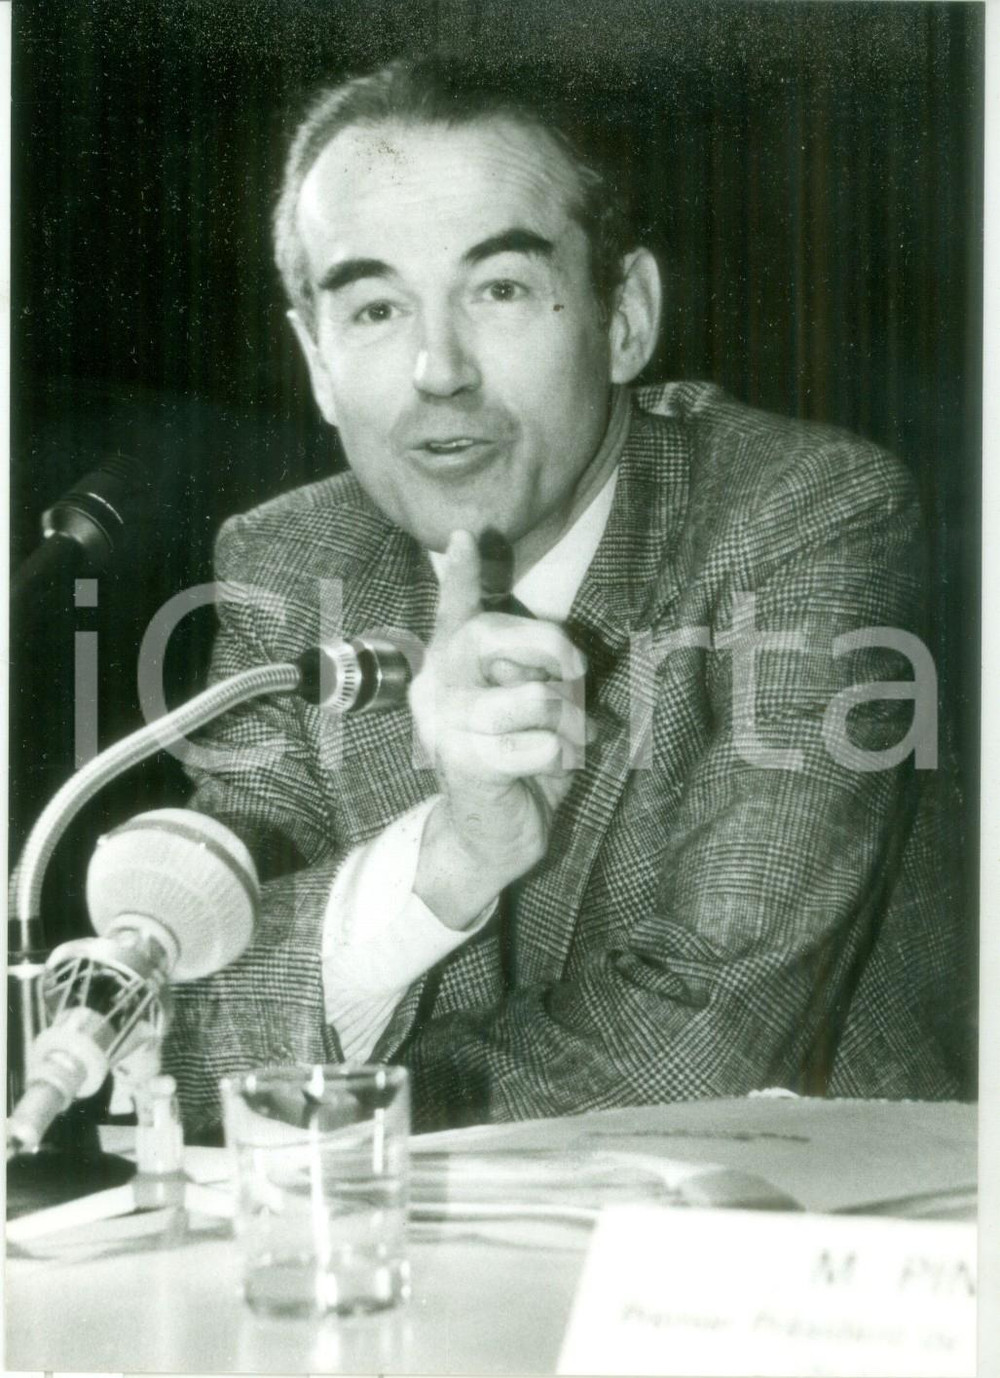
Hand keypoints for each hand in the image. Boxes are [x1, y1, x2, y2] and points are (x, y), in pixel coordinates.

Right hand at [409, 530, 589, 926]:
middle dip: (550, 648)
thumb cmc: (512, 766)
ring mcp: (447, 726)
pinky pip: (542, 745)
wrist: (485, 841)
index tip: (466, 536)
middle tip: (575, 675)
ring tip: (566, 742)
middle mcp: (437, 688)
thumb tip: (559, 653)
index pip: (454, 611)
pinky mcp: (466, 764)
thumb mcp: (520, 708)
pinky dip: (564, 759)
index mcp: (448, 667)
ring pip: (536, 698)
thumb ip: (525, 668)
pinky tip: (551, 771)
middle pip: (492, 635)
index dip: (461, 574)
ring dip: (570, 725)